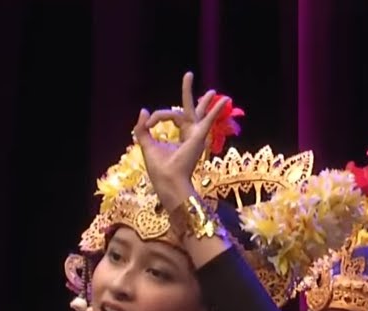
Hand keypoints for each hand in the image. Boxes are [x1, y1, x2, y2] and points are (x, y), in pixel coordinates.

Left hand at [133, 71, 230, 210]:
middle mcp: (190, 133)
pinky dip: (216, 110)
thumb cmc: (159, 167)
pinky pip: (209, 120)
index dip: (156, 117)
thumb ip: (142, 128)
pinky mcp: (199, 136)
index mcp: (180, 135)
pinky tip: (225, 99)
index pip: (169, 116)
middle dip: (190, 92)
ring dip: (201, 98)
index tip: (148, 124)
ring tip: (207, 86)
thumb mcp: (147, 144)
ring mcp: (195, 134)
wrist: (168, 179)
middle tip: (189, 74)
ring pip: (196, 111)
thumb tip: (144, 110)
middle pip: (190, 109)